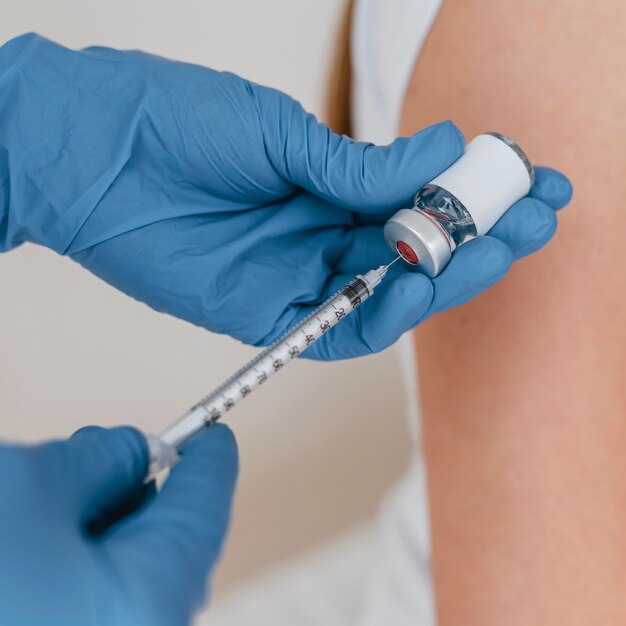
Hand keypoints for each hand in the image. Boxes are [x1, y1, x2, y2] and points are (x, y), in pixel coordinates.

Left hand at [0, 34, 572, 358]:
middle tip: (534, 218)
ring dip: (446, 273)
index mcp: (328, 183)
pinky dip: (386, 308)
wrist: (99, 157)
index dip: (472, 194)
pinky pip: (341, 325)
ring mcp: (299, 275)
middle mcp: (321, 232)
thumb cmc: (180, 124)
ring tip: (498, 248)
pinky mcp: (271, 312)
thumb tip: (442, 152)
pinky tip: (423, 280)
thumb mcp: (282, 136)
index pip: (416, 199)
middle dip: (478, 236)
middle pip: (414, 248)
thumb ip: (359, 167)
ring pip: (389, 290)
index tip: (524, 176)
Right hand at [0, 425, 237, 625]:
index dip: (211, 464)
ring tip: (73, 480)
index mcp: (143, 608)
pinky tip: (54, 521)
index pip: (201, 519)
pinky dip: (85, 553)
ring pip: (128, 572)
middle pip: (167, 549)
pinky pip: (93, 596)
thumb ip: (105, 460)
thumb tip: (137, 451)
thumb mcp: (34, 484)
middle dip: (149, 491)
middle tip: (127, 451)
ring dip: (111, 520)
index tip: (214, 434)